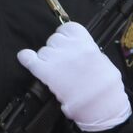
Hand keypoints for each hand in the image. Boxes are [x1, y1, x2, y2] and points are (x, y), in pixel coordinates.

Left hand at [17, 22, 131, 131]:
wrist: (100, 104)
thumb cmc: (106, 86)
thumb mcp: (102, 60)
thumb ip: (87, 50)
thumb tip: (78, 47)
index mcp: (86, 43)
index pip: (68, 28)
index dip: (65, 35)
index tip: (67, 44)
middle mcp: (70, 47)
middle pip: (54, 39)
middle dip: (56, 49)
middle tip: (63, 62)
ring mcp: (56, 58)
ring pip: (43, 51)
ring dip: (47, 59)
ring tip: (57, 71)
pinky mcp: (45, 71)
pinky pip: (29, 59)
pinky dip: (26, 58)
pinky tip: (26, 58)